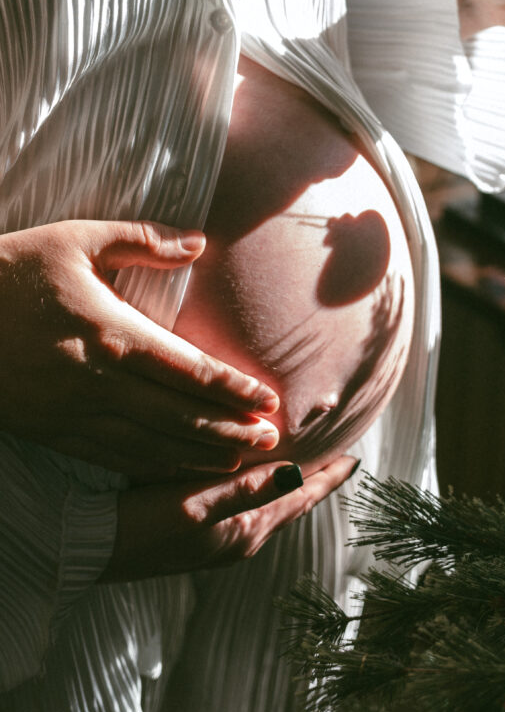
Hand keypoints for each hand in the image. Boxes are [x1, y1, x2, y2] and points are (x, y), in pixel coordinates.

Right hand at [0, 220, 279, 478]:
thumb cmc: (11, 271)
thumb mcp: (75, 239)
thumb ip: (143, 240)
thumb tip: (199, 241)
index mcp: (113, 333)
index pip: (190, 370)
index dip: (233, 389)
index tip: (269, 400)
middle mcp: (100, 381)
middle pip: (180, 415)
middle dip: (230, 431)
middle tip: (271, 442)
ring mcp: (75, 412)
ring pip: (152, 443)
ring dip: (200, 456)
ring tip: (241, 463)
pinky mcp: (53, 431)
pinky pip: (114, 457)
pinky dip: (153, 468)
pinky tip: (179, 472)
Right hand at [100, 453, 359, 579]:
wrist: (93, 550)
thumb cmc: (143, 527)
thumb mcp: (197, 505)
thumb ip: (249, 490)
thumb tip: (298, 473)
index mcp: (247, 531)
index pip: (301, 498)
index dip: (329, 477)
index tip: (356, 457)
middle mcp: (240, 538)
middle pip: (291, 503)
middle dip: (314, 479)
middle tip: (336, 453)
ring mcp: (220, 539)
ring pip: (269, 504)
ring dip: (288, 482)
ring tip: (303, 459)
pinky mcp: (200, 534)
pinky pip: (245, 505)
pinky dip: (260, 486)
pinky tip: (252, 473)